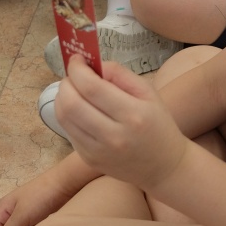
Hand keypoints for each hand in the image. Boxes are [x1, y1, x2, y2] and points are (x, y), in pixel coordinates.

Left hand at [56, 56, 187, 190]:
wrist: (163, 166)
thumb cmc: (158, 124)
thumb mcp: (149, 92)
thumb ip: (120, 74)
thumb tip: (93, 65)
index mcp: (133, 114)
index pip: (92, 87)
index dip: (77, 69)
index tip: (77, 59)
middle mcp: (113, 136)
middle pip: (71, 104)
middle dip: (66, 82)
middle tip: (73, 74)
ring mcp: (98, 151)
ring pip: (64, 118)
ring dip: (62, 97)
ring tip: (73, 89)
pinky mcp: (89, 159)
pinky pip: (68, 131)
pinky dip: (67, 114)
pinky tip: (79, 108)